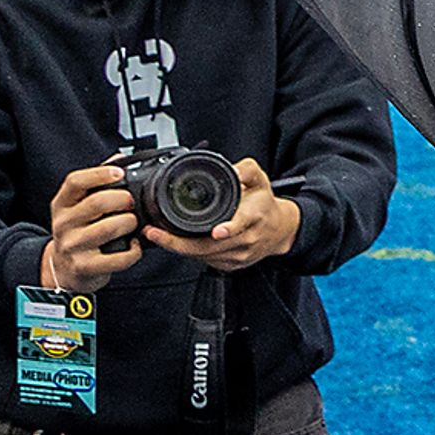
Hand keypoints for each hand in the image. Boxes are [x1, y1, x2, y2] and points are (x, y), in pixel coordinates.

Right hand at [41, 164, 141, 294]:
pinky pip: (118, 258)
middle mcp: (63, 224)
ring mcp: (73, 246)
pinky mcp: (85, 267)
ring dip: (129, 223)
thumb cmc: (77, 232)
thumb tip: (118, 158)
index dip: (99, 174)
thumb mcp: (77, 207)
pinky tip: (134, 246)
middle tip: (131, 203)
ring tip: (133, 223)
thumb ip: (95, 184)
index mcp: (61, 204)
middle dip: (123, 200)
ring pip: (109, 228)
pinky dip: (133, 251)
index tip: (119, 173)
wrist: (63, 269)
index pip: (75, 182)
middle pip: (97, 203)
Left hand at [151, 158, 300, 272]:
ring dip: (179, 248)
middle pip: (212, 246)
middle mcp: (247, 238)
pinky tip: (177, 243)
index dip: (228, 228)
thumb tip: (233, 169)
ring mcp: (239, 255)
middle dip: (179, 243)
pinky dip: (189, 253)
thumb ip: (246, 169)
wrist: (279, 231)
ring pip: (205, 256)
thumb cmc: (264, 204)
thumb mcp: (260, 179)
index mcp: (254, 215)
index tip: (216, 231)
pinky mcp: (232, 265)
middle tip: (155, 233)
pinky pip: (206, 261)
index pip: (242, 223)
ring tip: (158, 236)